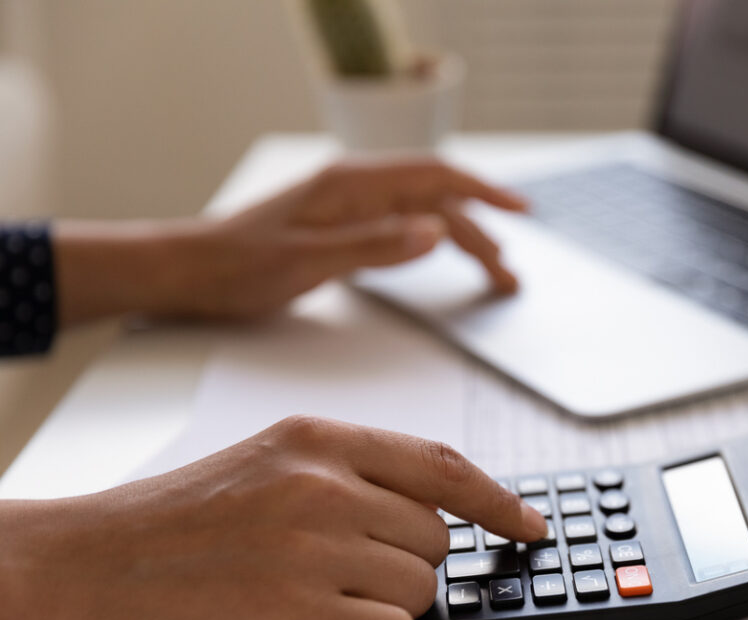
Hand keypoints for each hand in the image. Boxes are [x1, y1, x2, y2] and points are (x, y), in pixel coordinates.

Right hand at [0, 416, 546, 619]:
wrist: (77, 568)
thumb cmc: (168, 526)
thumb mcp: (265, 464)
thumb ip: (350, 478)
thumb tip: (432, 519)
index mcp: (318, 441)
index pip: (444, 465)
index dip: (499, 501)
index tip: (529, 527)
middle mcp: (323, 485)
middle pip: (435, 540)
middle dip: (404, 568)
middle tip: (340, 578)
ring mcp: (312, 549)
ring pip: (418, 591)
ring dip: (378, 609)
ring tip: (307, 603)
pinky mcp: (296, 616)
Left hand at [54, 159, 528, 324]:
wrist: (189, 270)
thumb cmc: (238, 265)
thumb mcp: (308, 261)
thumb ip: (375, 245)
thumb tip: (437, 232)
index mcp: (350, 185)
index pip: (434, 176)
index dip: (483, 191)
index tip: (521, 211)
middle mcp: (355, 188)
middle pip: (436, 202)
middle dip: (480, 235)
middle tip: (508, 278)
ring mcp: (349, 207)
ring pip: (422, 218)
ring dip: (460, 243)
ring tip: (493, 275)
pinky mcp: (341, 227)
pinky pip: (401, 228)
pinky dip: (432, 244)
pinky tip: (443, 257)